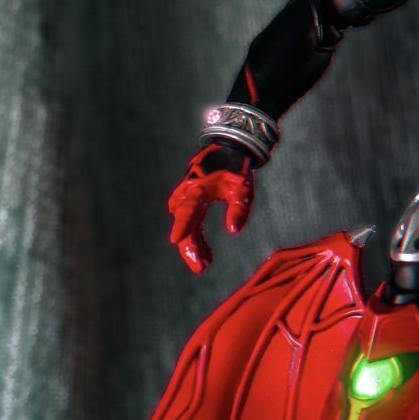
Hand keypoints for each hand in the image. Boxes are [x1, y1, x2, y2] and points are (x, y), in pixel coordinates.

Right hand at [167, 143, 253, 273]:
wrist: (228, 150)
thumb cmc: (237, 168)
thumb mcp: (243, 189)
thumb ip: (239, 209)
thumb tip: (233, 232)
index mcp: (199, 187)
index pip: (188, 210)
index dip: (181, 226)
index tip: (175, 241)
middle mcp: (188, 192)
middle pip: (185, 224)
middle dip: (190, 247)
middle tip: (201, 269)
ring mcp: (187, 196)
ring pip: (187, 226)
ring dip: (194, 245)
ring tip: (206, 264)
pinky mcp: (190, 201)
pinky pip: (190, 222)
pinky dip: (196, 237)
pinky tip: (205, 254)